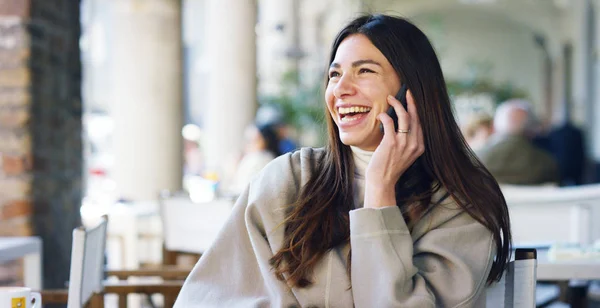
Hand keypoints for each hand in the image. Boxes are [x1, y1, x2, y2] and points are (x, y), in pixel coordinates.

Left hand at [364, 90, 424, 207]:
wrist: (382, 181)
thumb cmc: (389, 167)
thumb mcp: (404, 154)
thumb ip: (407, 141)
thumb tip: (399, 123)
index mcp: (420, 146)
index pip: (421, 123)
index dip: (417, 109)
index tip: (413, 99)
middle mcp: (414, 144)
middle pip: (415, 117)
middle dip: (411, 102)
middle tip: (406, 92)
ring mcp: (404, 143)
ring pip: (404, 117)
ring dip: (397, 104)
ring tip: (390, 97)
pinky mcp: (391, 143)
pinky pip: (390, 122)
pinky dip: (385, 116)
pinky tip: (380, 115)